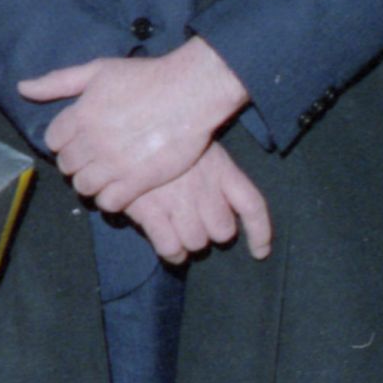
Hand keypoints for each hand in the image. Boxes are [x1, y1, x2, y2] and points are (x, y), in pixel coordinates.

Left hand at [18, 39, 249, 218]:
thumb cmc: (146, 77)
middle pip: (67, 166)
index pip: (54, 141)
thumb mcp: (98, 70)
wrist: (190, 92)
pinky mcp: (138, 181)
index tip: (81, 138)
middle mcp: (93, 142)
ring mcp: (115, 163)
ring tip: (108, 172)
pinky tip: (121, 186)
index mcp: (80, 115)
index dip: (65, 141)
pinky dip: (111, 198)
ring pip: (84, 187)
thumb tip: (22, 88)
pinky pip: (109, 202)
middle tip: (96, 156)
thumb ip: (58, 82)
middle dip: (77, 162)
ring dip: (92, 182)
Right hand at [124, 137, 276, 264]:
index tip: (259, 253)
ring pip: (197, 242)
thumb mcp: (197, 142)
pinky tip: (168, 246)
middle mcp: (205, 187)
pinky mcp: (152, 210)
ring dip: (189, 243)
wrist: (122, 129)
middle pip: (224, 231)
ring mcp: (179, 200)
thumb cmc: (161, 136)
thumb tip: (226, 199)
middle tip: (196, 223)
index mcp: (221, 168)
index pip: (253, 206)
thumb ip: (215, 171)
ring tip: (177, 231)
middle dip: (211, 233)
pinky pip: (171, 247)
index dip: (260, 234)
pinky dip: (172, 253)